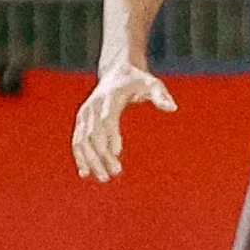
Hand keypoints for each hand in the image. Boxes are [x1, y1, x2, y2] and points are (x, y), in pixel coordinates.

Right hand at [72, 63, 175, 181]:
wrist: (117, 71)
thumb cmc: (137, 80)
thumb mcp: (152, 84)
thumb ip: (161, 95)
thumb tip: (173, 108)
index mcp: (109, 98)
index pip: (107, 120)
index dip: (110, 137)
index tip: (117, 155)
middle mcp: (93, 106)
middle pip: (93, 134)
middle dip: (101, 155)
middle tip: (115, 174)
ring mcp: (85, 114)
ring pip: (82, 140)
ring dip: (90, 160)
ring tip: (102, 178)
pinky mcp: (81, 120)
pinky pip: (77, 140)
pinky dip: (79, 156)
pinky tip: (85, 173)